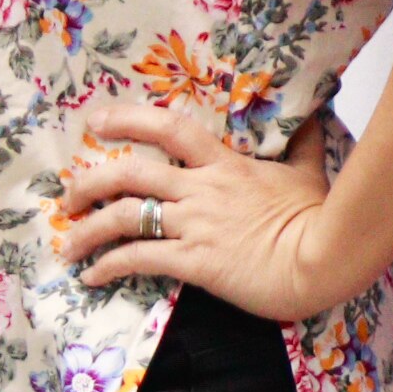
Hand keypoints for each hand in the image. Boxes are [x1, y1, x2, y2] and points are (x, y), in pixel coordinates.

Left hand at [55, 105, 361, 323]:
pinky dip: (108, 267)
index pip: (170, 129)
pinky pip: (138, 259)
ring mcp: (195, 225)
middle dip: (89, 182)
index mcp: (225, 164)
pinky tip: (93, 277)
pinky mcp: (194, 262)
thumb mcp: (307, 170)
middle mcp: (201, 189)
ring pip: (123, 218)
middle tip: (69, 197)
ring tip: (69, 246)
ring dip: (86, 231)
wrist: (323, 258)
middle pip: (129, 174)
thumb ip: (301, 143)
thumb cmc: (316, 215)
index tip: (96, 121)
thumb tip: (311, 114)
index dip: (128, 120)